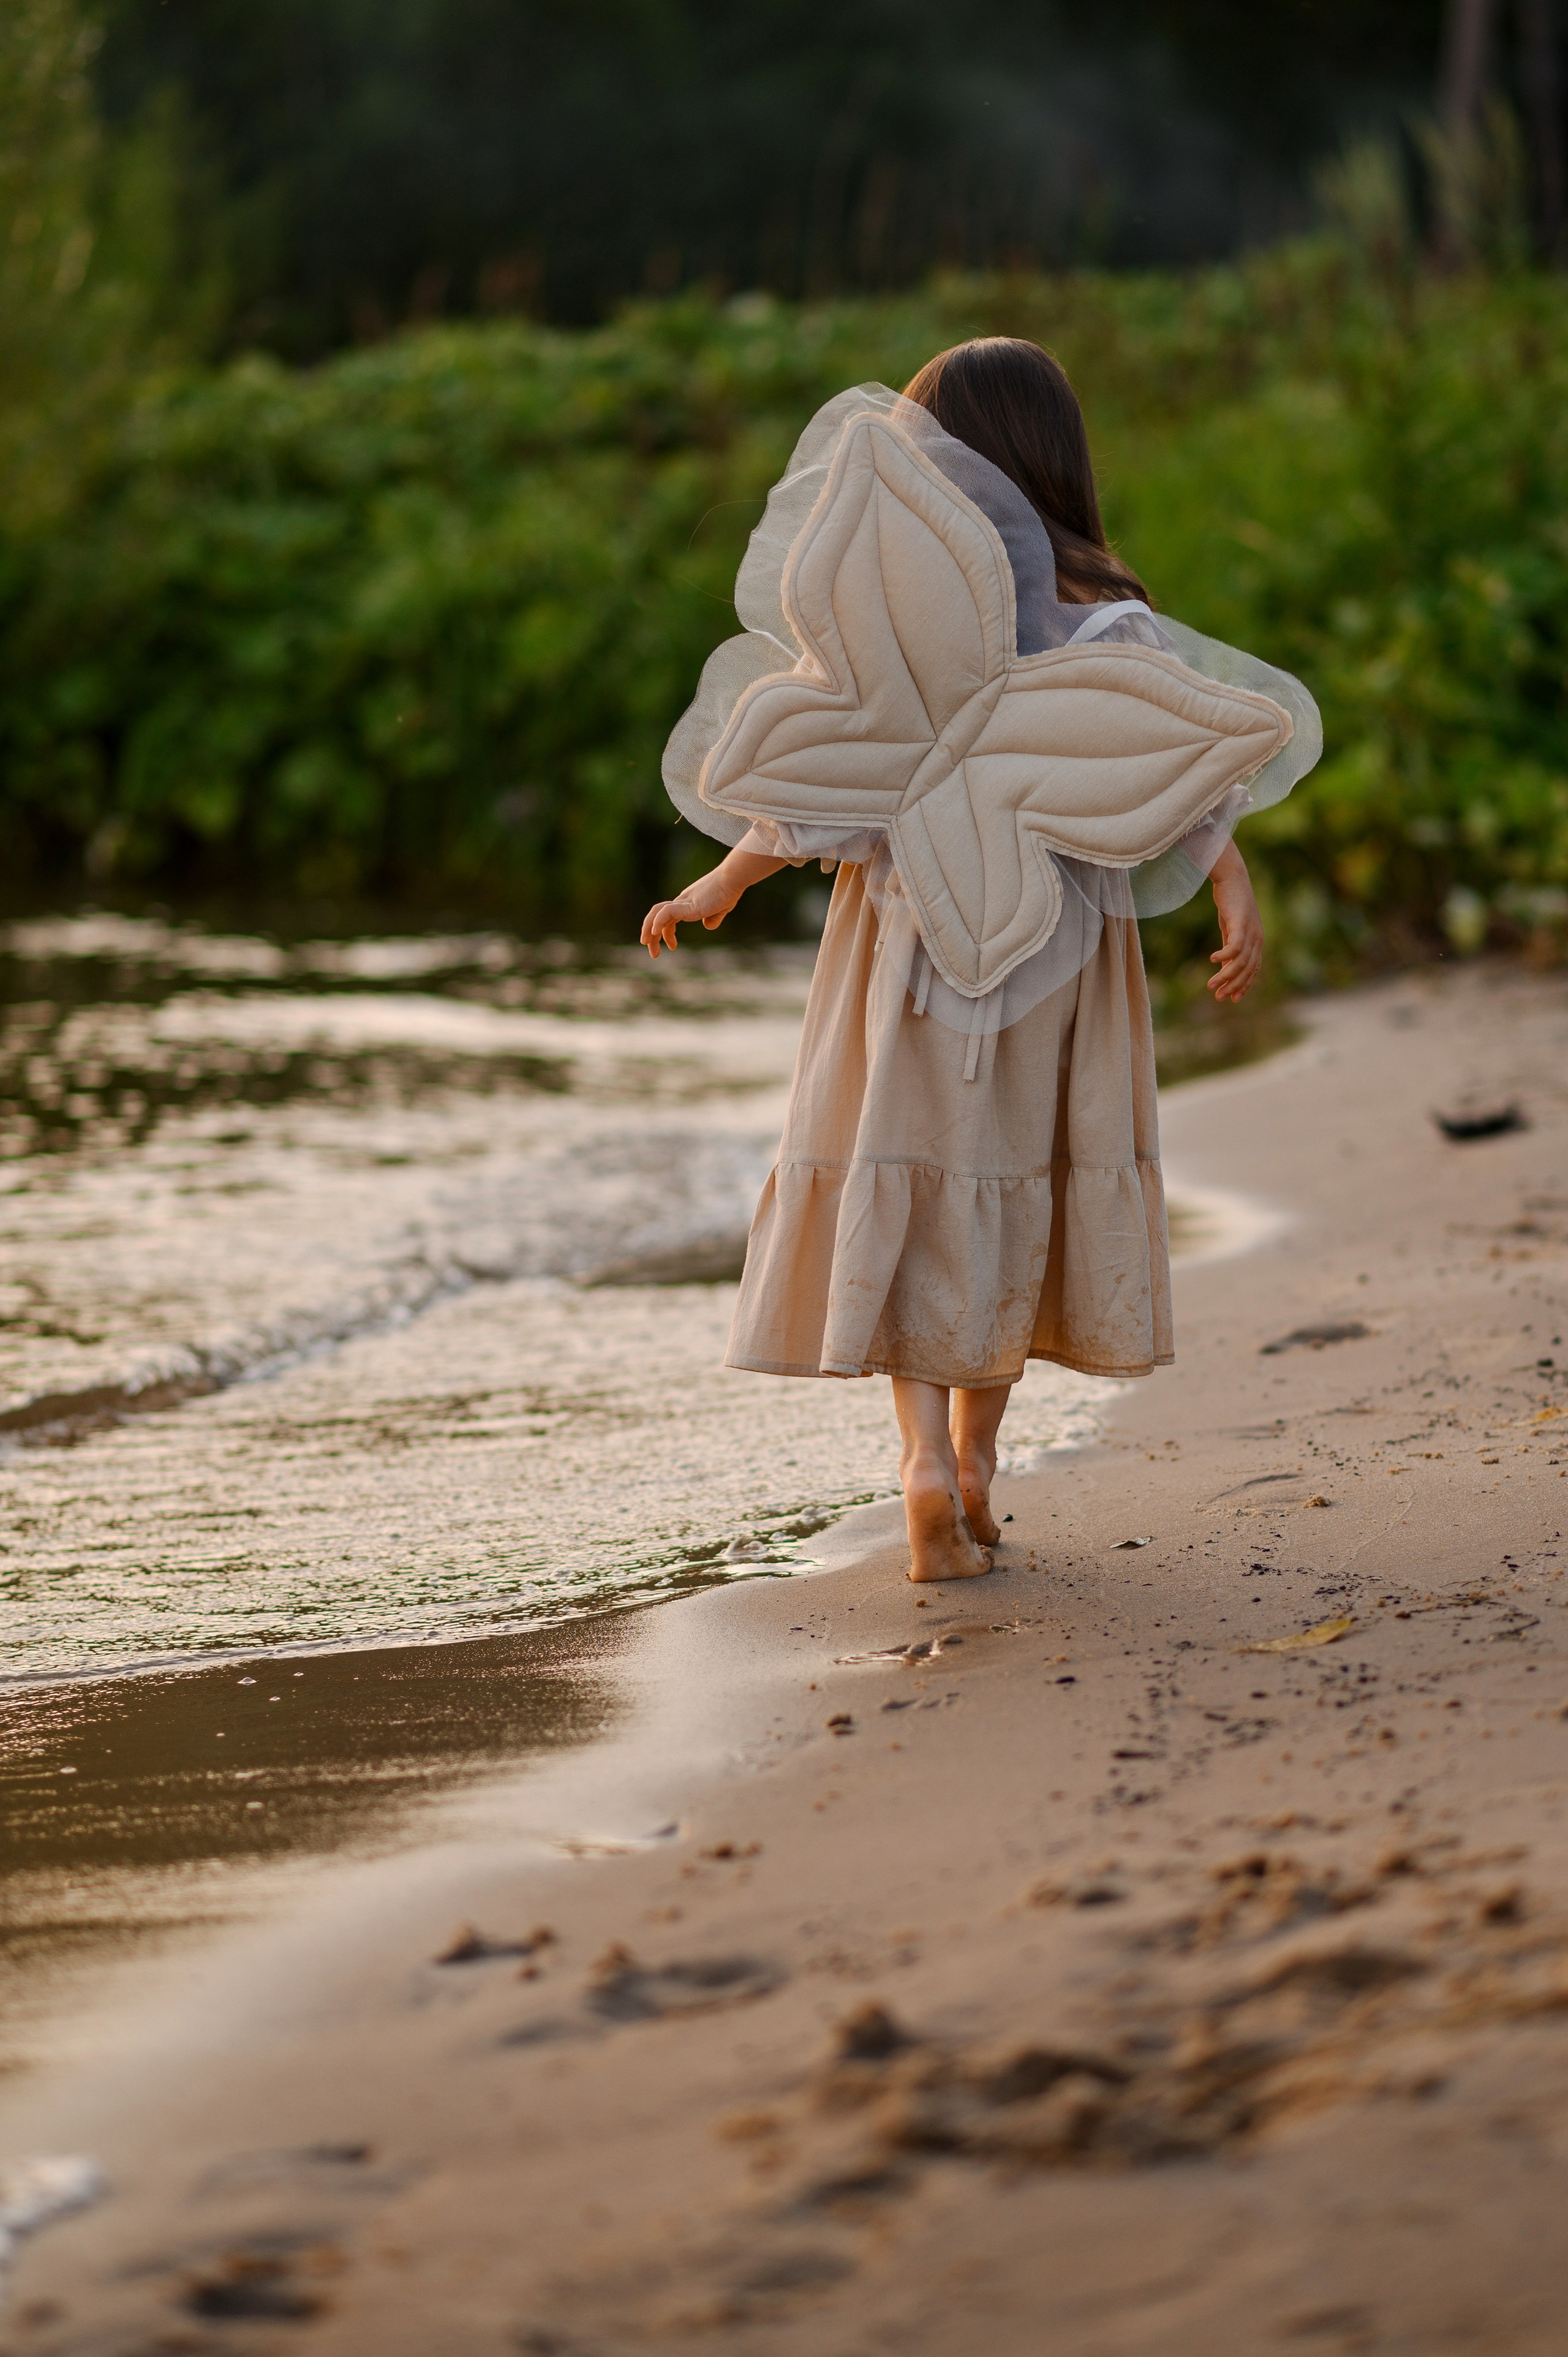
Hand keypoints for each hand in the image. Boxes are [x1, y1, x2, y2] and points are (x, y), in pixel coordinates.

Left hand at [640, 876, 732, 957]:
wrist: (733, 879)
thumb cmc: (730, 891)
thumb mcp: (722, 908)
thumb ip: (714, 917)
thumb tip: (708, 926)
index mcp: (688, 902)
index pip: (668, 917)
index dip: (666, 933)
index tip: (672, 947)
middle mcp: (682, 901)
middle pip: (658, 916)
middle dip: (652, 934)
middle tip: (653, 953)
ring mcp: (684, 902)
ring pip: (657, 913)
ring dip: (649, 930)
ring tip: (647, 944)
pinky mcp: (688, 904)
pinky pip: (665, 912)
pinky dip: (658, 922)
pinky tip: (655, 932)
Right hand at [1207, 841, 1262, 1002]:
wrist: (1232, 878)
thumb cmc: (1231, 903)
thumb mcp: (1231, 930)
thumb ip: (1231, 947)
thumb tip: (1225, 966)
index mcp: (1257, 942)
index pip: (1253, 970)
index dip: (1244, 985)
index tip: (1233, 999)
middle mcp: (1257, 939)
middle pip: (1247, 970)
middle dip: (1233, 985)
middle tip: (1218, 997)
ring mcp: (1250, 931)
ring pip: (1240, 962)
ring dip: (1225, 976)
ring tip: (1210, 985)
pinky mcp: (1241, 923)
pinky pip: (1234, 946)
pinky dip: (1224, 956)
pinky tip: (1212, 960)